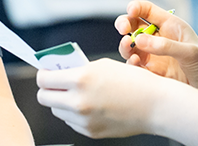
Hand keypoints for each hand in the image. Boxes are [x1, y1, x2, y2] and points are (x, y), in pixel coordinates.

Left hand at [36, 58, 165, 138]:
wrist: (154, 105)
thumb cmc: (132, 81)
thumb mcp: (101, 65)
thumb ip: (77, 69)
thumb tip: (60, 71)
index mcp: (80, 79)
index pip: (43, 79)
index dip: (43, 74)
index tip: (47, 72)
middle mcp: (78, 101)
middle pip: (44, 98)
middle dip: (48, 90)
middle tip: (55, 84)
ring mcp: (83, 119)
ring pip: (56, 111)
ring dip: (61, 102)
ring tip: (76, 94)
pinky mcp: (90, 132)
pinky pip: (71, 122)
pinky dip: (75, 114)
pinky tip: (89, 105)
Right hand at [115, 0, 197, 87]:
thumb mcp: (189, 53)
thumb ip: (164, 46)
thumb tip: (138, 39)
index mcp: (170, 25)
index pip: (147, 10)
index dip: (136, 7)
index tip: (130, 11)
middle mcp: (158, 37)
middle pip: (133, 25)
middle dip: (124, 24)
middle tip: (123, 29)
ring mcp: (152, 54)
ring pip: (129, 45)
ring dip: (124, 45)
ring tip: (128, 47)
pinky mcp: (150, 71)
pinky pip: (133, 65)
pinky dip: (130, 63)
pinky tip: (136, 63)